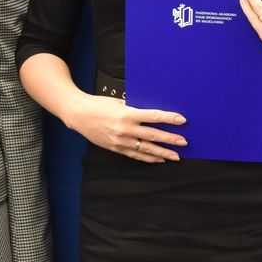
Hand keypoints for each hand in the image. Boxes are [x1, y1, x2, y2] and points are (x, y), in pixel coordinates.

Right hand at [65, 93, 186, 162]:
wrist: (78, 115)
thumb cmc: (98, 104)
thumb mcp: (118, 102)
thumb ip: (134, 109)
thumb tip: (151, 113)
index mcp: (127, 114)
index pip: (153, 117)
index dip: (169, 119)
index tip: (182, 120)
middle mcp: (125, 130)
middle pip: (153, 136)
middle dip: (170, 140)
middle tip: (184, 142)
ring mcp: (120, 141)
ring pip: (146, 149)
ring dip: (162, 153)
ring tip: (175, 156)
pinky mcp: (116, 148)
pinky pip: (135, 155)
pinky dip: (148, 158)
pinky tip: (159, 159)